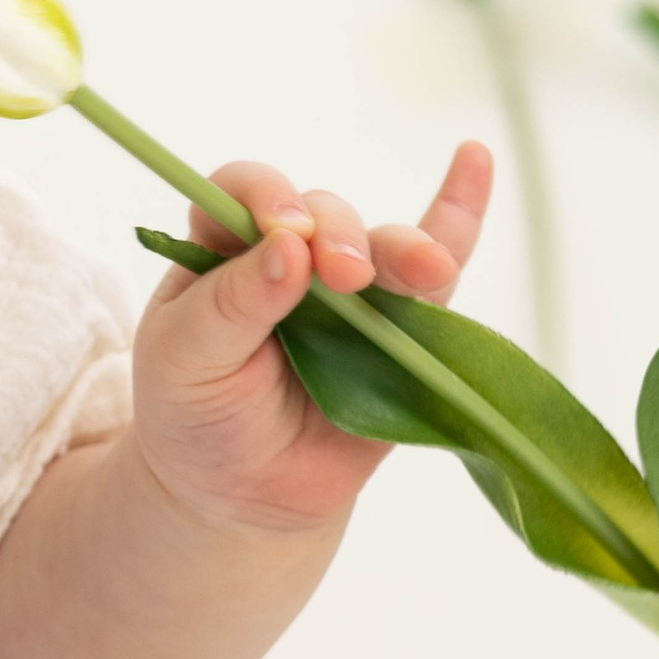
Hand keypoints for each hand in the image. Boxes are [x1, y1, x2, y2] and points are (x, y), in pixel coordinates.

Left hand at [131, 140, 492, 535]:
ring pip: (387, 248)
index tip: (286, 232)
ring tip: (426, 268)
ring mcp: (351, 295)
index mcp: (222, 252)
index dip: (267, 198)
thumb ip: (230, 305)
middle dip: (339, 235)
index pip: (242, 192)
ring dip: (409, 248)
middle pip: (325, 215)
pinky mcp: (401, 333)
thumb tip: (290, 247)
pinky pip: (437, 271)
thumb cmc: (195, 416)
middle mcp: (291, 258)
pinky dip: (460, 216)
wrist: (239, 497)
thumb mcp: (184, 362)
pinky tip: (475, 162)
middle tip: (344, 277)